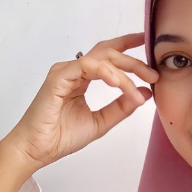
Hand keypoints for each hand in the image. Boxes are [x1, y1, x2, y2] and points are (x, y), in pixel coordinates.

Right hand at [3, 32, 158, 169]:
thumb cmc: (62, 136)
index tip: (146, 41)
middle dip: (134, 61)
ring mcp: (65, 72)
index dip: (127, 45)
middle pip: (108, 53)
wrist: (38, 150)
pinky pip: (86, 66)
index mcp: (82, 78)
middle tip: (153, 74)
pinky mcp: (58, 77)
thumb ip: (122, 107)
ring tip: (141, 82)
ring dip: (124, 70)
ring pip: (101, 58)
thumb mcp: (102, 121)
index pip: (107, 55)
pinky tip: (117, 82)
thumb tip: (145, 92)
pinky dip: (105, 72)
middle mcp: (74, 70)